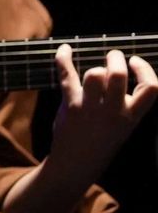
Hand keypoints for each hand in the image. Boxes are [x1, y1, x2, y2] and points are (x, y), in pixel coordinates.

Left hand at [50, 45, 156, 164]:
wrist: (77, 163)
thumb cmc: (101, 140)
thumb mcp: (123, 124)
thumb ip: (124, 102)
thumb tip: (115, 69)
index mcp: (132, 117)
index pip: (150, 88)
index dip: (145, 69)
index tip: (135, 60)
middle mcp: (113, 112)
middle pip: (117, 75)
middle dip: (116, 58)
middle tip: (113, 56)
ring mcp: (90, 109)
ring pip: (94, 75)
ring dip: (95, 68)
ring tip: (95, 71)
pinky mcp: (71, 105)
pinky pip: (67, 76)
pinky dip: (63, 58)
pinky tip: (64, 49)